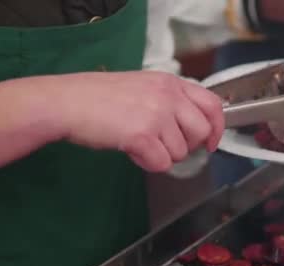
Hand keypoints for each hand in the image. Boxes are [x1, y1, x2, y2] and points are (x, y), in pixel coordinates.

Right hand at [40, 71, 223, 171]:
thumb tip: (192, 127)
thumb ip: (170, 101)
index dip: (217, 128)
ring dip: (161, 154)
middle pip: (201, 132)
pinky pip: (162, 164)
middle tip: (163, 145)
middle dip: (186, 146)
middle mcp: (168, 96)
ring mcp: (156, 115)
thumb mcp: (143, 87)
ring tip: (138, 141)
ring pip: (180, 152)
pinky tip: (131, 150)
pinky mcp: (143, 135)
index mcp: (170, 82)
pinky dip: (147, 163)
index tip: (211, 142)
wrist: (66, 102)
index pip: (213, 105)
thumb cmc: (98, 97)